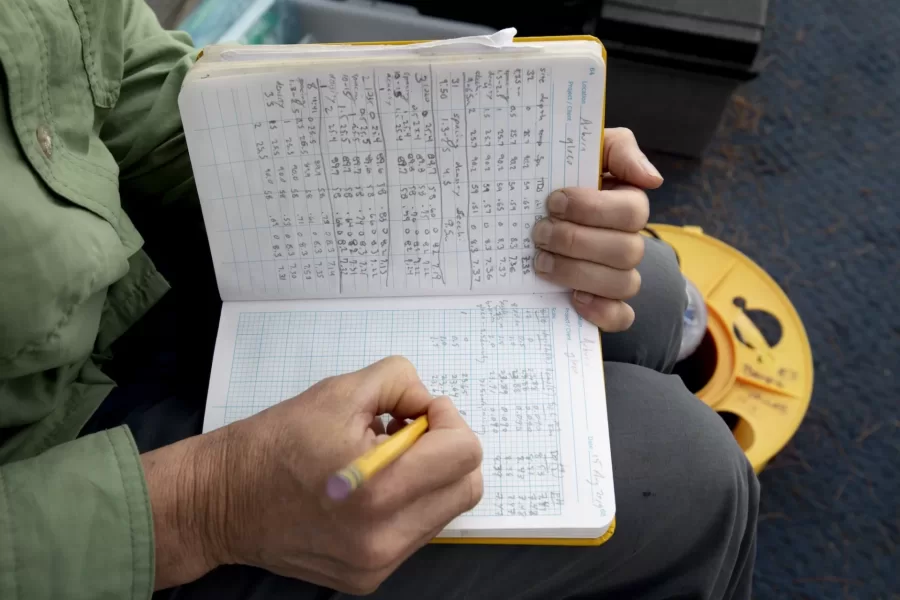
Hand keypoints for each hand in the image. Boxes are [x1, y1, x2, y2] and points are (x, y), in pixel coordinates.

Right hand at [209, 357, 481, 593]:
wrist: (222, 501)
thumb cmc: (276, 443)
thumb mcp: (341, 390)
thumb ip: (402, 383)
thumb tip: (431, 406)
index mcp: (378, 488)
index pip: (464, 454)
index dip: (448, 421)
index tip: (420, 411)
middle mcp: (383, 537)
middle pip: (466, 487)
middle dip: (447, 449)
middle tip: (408, 431)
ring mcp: (377, 564)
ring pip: (445, 510)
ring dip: (429, 477)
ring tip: (386, 458)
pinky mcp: (369, 578)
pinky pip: (417, 532)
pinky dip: (408, 503)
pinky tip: (373, 487)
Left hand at [532, 128, 662, 330]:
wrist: (534, 206)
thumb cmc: (565, 174)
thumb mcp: (590, 148)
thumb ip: (619, 149)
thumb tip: (652, 179)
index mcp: (627, 204)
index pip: (632, 212)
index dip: (593, 209)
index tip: (553, 202)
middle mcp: (628, 241)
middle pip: (626, 252)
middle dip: (576, 242)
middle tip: (539, 233)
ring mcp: (617, 275)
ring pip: (622, 284)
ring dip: (578, 273)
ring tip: (540, 261)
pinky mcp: (604, 302)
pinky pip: (621, 317)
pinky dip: (602, 312)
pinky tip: (575, 298)